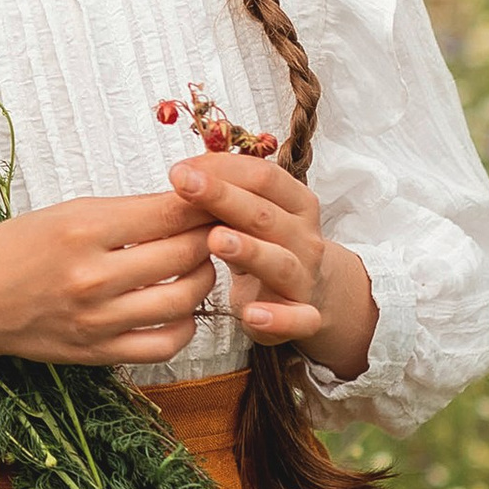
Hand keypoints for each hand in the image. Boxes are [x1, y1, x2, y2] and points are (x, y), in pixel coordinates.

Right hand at [0, 193, 217, 386]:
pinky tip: (179, 308)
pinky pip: (165, 345)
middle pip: (186, 254)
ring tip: (198, 265)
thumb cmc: (16, 249)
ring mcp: (97, 320)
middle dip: (211, 237)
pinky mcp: (98, 353)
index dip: (205, 202)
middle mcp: (93, 277)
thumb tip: (189, 205)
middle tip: (215, 228)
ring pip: (185, 300)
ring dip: (204, 278)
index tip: (216, 197)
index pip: (170, 212)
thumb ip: (127, 212)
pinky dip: (185, 325)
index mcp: (83, 230)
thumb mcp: (66, 213)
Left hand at [164, 149, 376, 382]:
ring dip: (250, 250)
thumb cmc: (268, 245)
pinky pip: (298, 319)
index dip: (223, 169)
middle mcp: (304, 238)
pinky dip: (278, 319)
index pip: (264, 177)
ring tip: (216, 240)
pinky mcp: (304, 316)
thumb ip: (226, 195)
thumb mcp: (251, 215)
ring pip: (281, 262)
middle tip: (184, 185)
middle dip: (223, 197)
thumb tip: (183, 172)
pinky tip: (252, 315)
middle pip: (265, 215)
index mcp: (296, 204)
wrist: (307, 292)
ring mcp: (305, 277)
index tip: (181, 169)